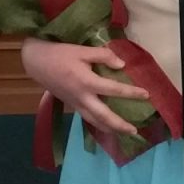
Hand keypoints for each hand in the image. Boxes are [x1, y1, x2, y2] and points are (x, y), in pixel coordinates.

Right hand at [21, 39, 148, 135]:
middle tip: (134, 131)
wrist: (36, 62)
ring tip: (122, 133)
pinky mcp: (70, 105)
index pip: (114, 89)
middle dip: (119, 125)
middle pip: (104, 116)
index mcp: (87, 82)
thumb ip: (103, 56)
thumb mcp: (82, 50)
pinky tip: (104, 126)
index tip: (146, 95)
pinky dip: (97, 124)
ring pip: (94, 121)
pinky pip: (86, 118)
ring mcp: (75, 103)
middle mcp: (82, 97)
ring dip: (109, 129)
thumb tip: (121, 65)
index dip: (131, 93)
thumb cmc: (60, 54)